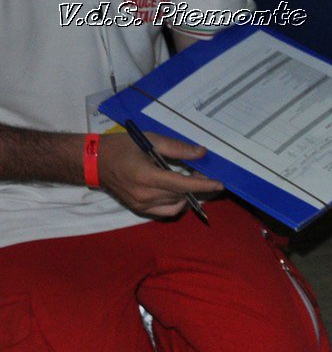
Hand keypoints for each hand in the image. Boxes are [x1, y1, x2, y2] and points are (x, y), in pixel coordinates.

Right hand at [97, 130, 222, 217]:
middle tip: (199, 172)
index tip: (219, 184)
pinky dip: (176, 202)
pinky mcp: (140, 210)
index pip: (182, 185)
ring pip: (176, 203)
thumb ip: (177, 148)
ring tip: (187, 180)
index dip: (203, 185)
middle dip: (195, 185)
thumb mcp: (149, 140)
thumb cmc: (120, 147)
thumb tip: (201, 153)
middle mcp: (144, 195)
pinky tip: (176, 191)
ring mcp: (142, 205)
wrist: (93, 162)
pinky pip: (167, 211)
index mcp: (146, 176)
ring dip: (186, 193)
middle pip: (182, 194)